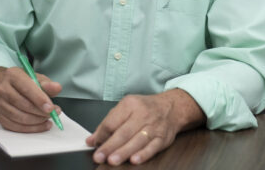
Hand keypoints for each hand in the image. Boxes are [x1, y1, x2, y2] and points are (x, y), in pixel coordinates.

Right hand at [0, 66, 61, 132]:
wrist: (8, 87)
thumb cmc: (25, 82)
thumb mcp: (37, 78)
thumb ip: (48, 84)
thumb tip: (56, 88)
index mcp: (13, 75)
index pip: (26, 88)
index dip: (39, 99)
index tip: (51, 107)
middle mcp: (3, 89)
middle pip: (23, 104)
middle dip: (40, 112)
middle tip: (53, 113)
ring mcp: (0, 104)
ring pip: (19, 117)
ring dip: (37, 121)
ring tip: (48, 118)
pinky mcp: (0, 116)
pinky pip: (15, 126)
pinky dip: (30, 128)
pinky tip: (40, 124)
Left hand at [86, 89, 204, 165]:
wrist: (171, 107)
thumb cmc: (145, 108)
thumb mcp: (126, 107)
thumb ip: (108, 123)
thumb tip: (92, 140)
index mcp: (130, 105)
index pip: (112, 121)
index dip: (101, 134)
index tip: (93, 145)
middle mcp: (142, 115)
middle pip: (123, 132)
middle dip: (110, 146)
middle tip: (99, 156)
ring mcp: (153, 127)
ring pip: (137, 141)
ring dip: (124, 152)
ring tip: (112, 160)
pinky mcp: (162, 138)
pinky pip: (152, 147)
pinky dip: (143, 154)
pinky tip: (134, 160)